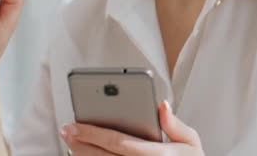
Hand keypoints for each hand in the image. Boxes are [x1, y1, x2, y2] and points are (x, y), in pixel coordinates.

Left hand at [60, 101, 203, 154]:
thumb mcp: (190, 142)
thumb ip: (175, 124)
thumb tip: (161, 105)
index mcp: (155, 155)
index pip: (117, 142)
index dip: (92, 133)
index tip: (74, 124)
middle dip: (81, 142)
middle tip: (65, 130)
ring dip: (82, 154)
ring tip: (70, 141)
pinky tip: (83, 153)